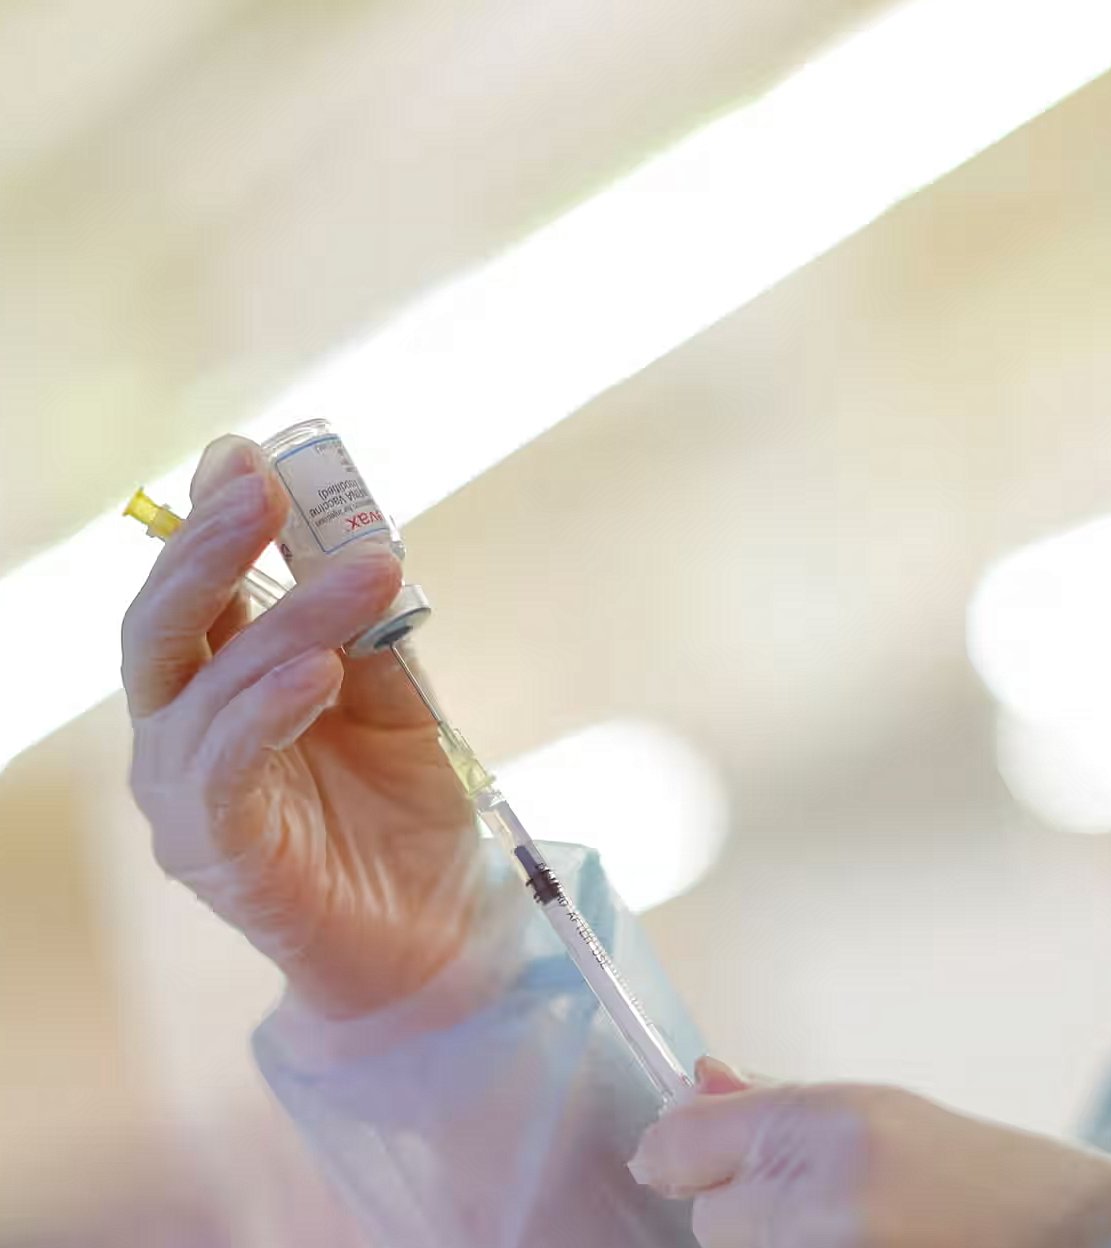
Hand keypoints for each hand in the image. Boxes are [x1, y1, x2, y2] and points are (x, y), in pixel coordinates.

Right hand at [123, 435, 485, 1018]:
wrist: (443, 933)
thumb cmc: (407, 813)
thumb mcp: (397, 701)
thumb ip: (366, 632)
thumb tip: (357, 534)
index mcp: (214, 692)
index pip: (192, 594)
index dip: (210, 520)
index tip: (249, 453)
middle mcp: (180, 738)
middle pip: (165, 626)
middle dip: (210, 546)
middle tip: (264, 483)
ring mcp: (188, 800)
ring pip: (209, 687)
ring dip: (287, 617)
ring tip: (366, 569)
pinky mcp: (219, 856)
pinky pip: (224, 770)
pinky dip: (264, 711)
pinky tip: (315, 669)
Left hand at [629, 1060, 1110, 1247]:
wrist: (1094, 1247)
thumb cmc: (1007, 1185)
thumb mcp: (893, 1116)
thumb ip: (780, 1105)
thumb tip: (695, 1082)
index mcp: (838, 1130)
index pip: (678, 1148)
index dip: (704, 1155)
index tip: (718, 1160)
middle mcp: (826, 1202)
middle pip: (712, 1222)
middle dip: (756, 1214)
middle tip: (852, 1207)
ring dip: (781, 1246)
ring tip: (880, 1230)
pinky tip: (883, 1246)